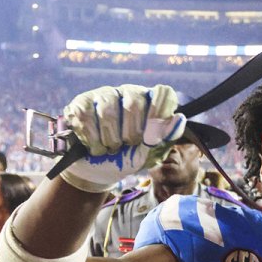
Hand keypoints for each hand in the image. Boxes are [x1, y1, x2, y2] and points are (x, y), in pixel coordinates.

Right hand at [59, 84, 186, 192]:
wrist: (98, 169)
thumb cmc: (129, 157)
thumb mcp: (151, 153)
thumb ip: (167, 137)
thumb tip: (179, 118)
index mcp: (152, 102)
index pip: (163, 94)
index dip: (159, 116)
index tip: (151, 138)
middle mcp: (129, 92)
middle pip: (134, 104)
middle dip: (131, 134)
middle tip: (128, 146)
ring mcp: (105, 94)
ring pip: (108, 113)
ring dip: (111, 140)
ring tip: (112, 148)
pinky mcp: (82, 102)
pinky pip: (86, 117)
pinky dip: (92, 139)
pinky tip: (96, 147)